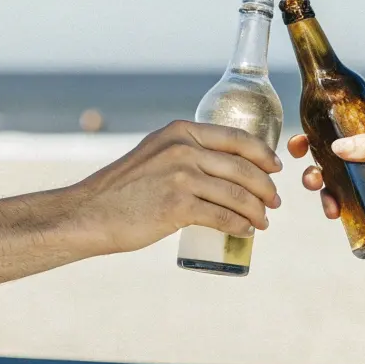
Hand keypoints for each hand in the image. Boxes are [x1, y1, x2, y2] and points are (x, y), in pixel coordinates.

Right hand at [71, 121, 282, 253]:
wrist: (90, 213)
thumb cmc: (122, 189)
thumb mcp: (154, 155)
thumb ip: (181, 153)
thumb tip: (220, 168)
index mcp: (179, 131)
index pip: (236, 138)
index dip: (263, 153)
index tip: (275, 167)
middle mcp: (182, 149)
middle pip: (242, 168)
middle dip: (266, 187)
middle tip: (274, 202)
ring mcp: (180, 176)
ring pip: (237, 194)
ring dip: (257, 211)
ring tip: (263, 222)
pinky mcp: (177, 206)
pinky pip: (222, 217)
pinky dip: (240, 226)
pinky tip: (246, 232)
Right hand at [286, 105, 364, 217]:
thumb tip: (338, 149)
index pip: (344, 118)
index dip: (318, 127)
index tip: (300, 139)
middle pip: (335, 150)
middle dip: (315, 163)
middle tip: (308, 176)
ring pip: (343, 177)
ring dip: (326, 187)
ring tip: (325, 202)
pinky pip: (359, 199)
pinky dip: (343, 205)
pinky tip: (336, 213)